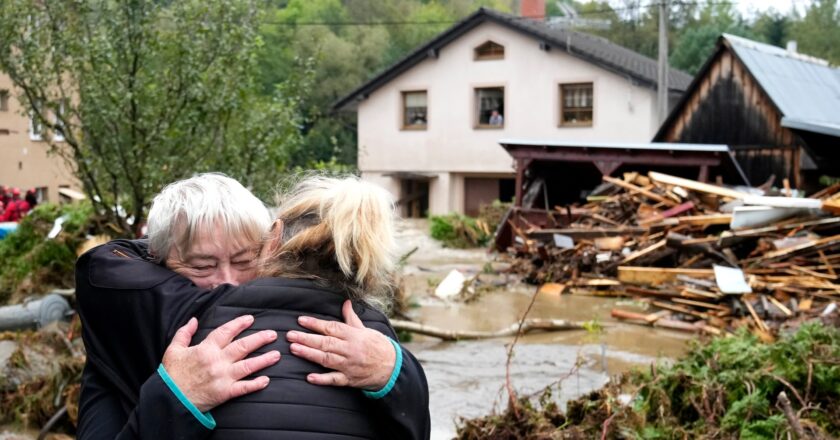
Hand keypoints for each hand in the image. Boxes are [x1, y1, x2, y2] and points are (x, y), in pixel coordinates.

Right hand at [162, 315, 280, 411]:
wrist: (169, 400)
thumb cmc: (171, 375)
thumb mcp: (173, 350)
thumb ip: (184, 333)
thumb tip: (194, 319)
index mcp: (205, 349)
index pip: (226, 332)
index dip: (239, 324)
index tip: (251, 319)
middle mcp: (217, 361)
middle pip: (243, 346)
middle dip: (259, 339)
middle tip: (273, 334)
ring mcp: (222, 377)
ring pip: (248, 366)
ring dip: (264, 360)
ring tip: (277, 355)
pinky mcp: (224, 393)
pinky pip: (243, 388)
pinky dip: (256, 384)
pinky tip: (266, 380)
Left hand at [287, 300, 395, 389]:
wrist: (393, 367)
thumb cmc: (377, 346)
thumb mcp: (365, 329)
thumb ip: (351, 318)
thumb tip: (346, 303)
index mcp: (353, 335)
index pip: (331, 327)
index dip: (315, 324)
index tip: (301, 320)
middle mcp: (350, 349)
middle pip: (325, 343)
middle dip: (306, 338)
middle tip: (290, 335)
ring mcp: (349, 365)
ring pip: (326, 359)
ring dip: (309, 354)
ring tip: (294, 349)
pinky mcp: (349, 379)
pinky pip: (334, 379)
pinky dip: (322, 379)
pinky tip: (310, 377)